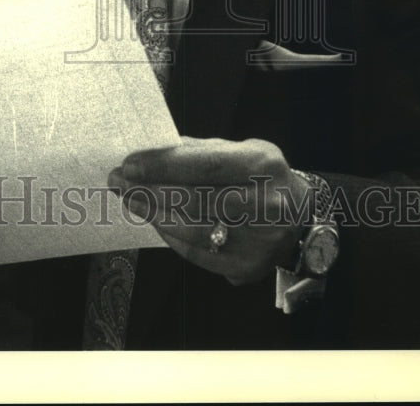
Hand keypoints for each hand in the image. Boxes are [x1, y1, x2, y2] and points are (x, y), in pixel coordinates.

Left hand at [109, 137, 308, 284]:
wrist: (300, 219)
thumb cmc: (261, 177)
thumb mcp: (241, 150)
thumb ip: (200, 151)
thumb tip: (152, 151)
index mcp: (263, 167)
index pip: (205, 165)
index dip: (164, 165)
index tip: (130, 164)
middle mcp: (266, 206)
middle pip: (196, 200)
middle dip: (150, 191)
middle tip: (120, 182)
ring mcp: (258, 242)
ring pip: (193, 231)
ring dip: (154, 215)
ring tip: (130, 200)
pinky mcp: (247, 268)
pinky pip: (198, 254)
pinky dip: (171, 236)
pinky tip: (155, 221)